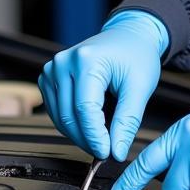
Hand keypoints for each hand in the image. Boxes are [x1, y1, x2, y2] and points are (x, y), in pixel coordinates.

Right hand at [37, 10, 168, 160]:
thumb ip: (127, 121)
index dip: (95, 137)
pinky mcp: (49, 77)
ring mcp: (53, 69)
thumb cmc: (136, 55)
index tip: (109, 153)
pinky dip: (72, 124)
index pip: (85, 109)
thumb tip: (117, 151)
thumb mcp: (140, 87)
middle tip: (109, 151)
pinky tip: (91, 124)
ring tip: (103, 137)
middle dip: (88, 140)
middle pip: (69, 116)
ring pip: (60, 118)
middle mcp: (63, 62)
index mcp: (86, 60)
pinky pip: (56, 111)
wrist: (128, 36)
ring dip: (80, 135)